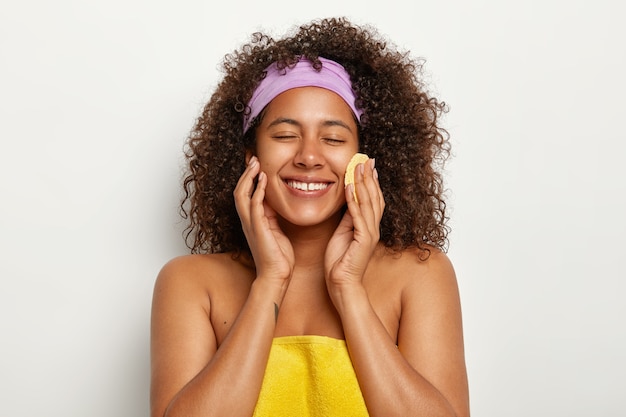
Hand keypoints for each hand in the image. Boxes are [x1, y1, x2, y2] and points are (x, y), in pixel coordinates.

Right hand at [234, 156, 294, 282]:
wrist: (277, 275)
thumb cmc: (278, 256)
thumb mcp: (276, 230)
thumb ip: (271, 215)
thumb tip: (273, 201)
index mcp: (251, 221)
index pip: (245, 195)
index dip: (248, 179)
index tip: (255, 165)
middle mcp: (247, 221)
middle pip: (239, 191)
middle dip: (245, 174)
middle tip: (253, 159)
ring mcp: (251, 224)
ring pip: (242, 195)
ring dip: (248, 178)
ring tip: (255, 164)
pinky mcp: (258, 228)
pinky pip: (254, 205)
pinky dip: (258, 190)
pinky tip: (264, 180)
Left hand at [325, 158, 384, 289]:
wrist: (341, 284)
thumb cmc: (340, 261)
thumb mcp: (343, 233)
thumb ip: (349, 218)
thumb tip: (349, 200)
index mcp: (369, 226)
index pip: (372, 199)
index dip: (370, 181)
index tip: (366, 164)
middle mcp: (373, 228)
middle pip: (374, 197)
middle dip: (369, 177)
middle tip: (366, 159)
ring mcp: (370, 234)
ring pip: (368, 203)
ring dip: (363, 183)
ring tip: (358, 167)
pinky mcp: (363, 240)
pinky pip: (358, 216)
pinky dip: (354, 200)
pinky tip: (350, 187)